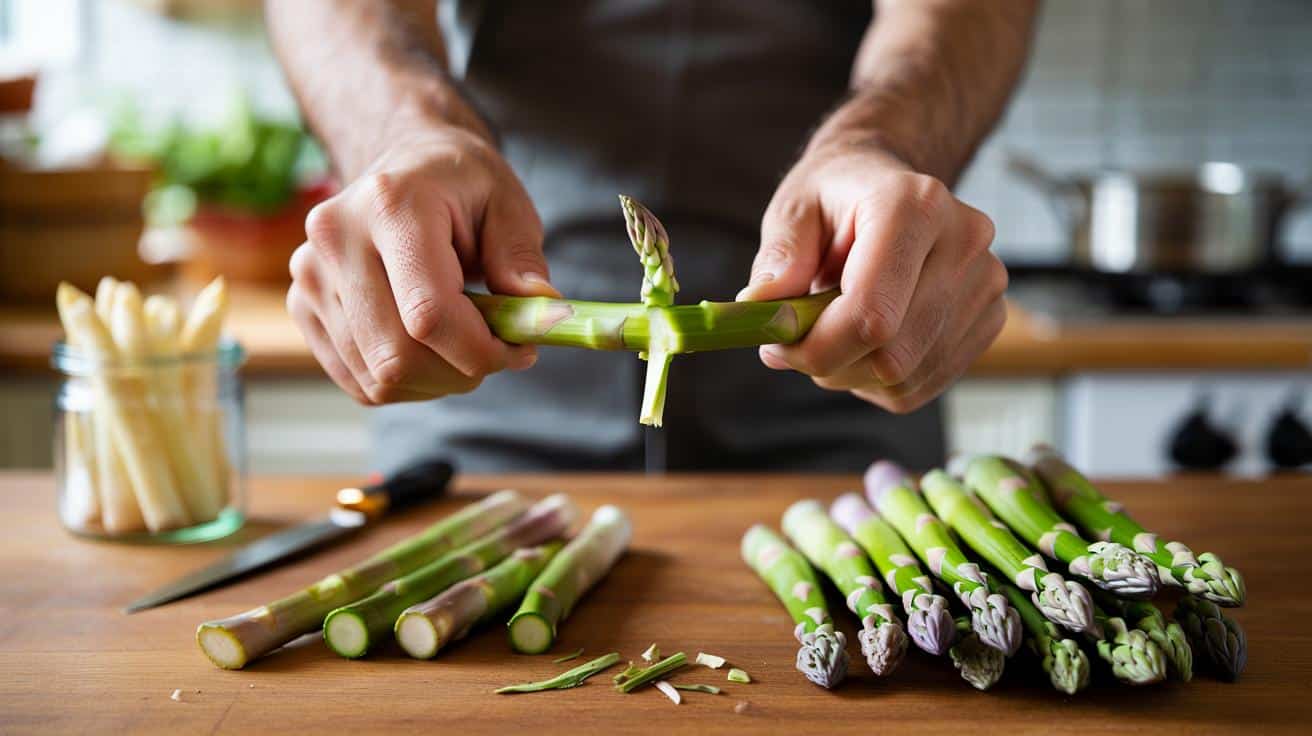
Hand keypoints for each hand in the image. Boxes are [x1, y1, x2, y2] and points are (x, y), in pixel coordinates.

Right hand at [286, 127, 558, 404]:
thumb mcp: (508, 204)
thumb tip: (541, 315)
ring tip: (464, 343)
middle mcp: (335, 239)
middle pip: (397, 355)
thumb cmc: (462, 186)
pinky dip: (406, 384)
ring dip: (437, 381)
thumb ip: (522, 260)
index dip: (480, 351)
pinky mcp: (303, 308)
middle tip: (498, 351)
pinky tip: (429, 349)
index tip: (520, 349)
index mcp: (390, 204)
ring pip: (379, 378)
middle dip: (461, 372)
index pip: (428, 313)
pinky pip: (359, 383)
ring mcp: (309, 276)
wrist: (406, 168)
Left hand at [738, 143, 1006, 413]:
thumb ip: (778, 258)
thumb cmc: (836, 197)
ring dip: (851, 373)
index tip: (776, 346)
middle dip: (829, 362)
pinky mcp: (989, 317)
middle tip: (795, 340)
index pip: (872, 313)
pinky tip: (865, 341)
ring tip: (832, 330)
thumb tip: (762, 308)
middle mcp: (964, 241)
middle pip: (890, 355)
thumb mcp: (793, 209)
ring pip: (905, 378)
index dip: (817, 347)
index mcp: (915, 205)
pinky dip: (880, 381)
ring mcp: (986, 283)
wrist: (889, 184)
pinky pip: (923, 384)